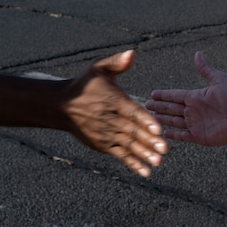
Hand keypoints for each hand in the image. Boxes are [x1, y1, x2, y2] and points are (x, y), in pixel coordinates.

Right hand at [62, 50, 167, 176]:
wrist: (61, 106)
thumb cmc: (85, 85)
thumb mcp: (98, 68)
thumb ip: (117, 62)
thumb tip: (132, 54)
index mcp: (114, 101)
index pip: (132, 112)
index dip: (146, 121)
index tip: (159, 129)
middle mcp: (111, 120)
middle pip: (133, 131)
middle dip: (149, 141)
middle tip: (165, 149)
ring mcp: (107, 134)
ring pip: (129, 145)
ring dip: (144, 155)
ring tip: (158, 162)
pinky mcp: (103, 145)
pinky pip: (120, 155)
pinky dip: (132, 163)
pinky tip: (146, 172)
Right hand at [146, 51, 226, 145]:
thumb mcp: (219, 80)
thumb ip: (206, 69)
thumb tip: (198, 54)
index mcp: (196, 97)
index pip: (174, 95)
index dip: (163, 95)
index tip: (152, 94)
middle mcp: (193, 110)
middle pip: (171, 108)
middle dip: (158, 107)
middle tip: (145, 106)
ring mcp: (195, 123)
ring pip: (173, 122)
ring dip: (162, 120)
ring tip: (150, 119)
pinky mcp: (199, 136)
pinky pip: (182, 136)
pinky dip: (173, 136)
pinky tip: (163, 134)